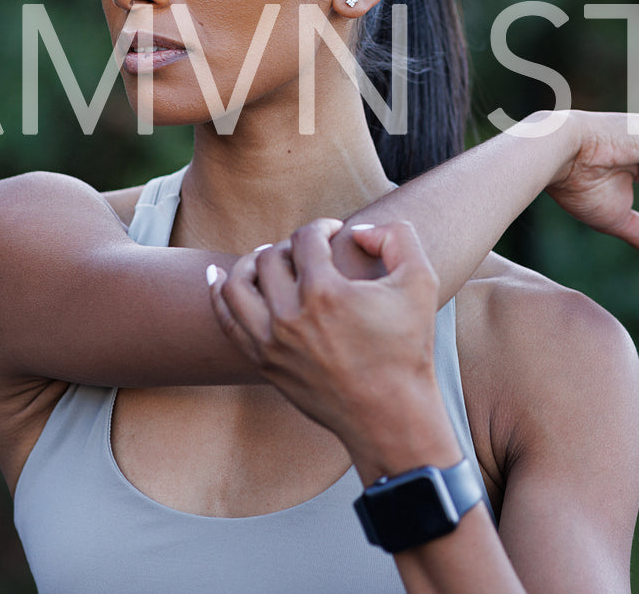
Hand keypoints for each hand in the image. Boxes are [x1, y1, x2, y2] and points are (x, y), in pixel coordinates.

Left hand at [206, 219, 449, 457]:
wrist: (390, 413)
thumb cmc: (407, 348)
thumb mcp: (421, 281)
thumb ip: (397, 237)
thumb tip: (358, 230)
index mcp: (326, 292)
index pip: (306, 238)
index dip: (321, 226)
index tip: (334, 231)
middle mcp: (291, 316)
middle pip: (271, 257)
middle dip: (291, 245)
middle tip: (310, 251)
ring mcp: (272, 343)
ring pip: (237, 286)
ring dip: (249, 263)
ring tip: (267, 258)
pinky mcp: (265, 363)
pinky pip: (228, 322)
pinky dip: (219, 295)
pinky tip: (217, 278)